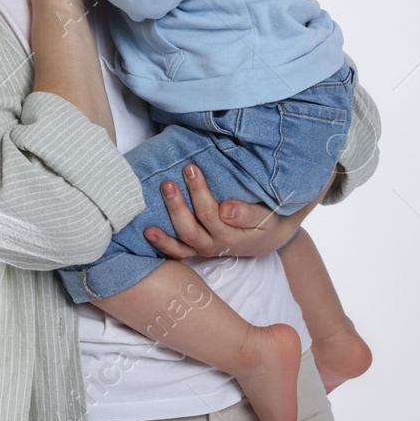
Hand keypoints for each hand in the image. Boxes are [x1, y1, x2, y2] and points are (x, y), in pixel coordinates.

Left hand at [143, 163, 333, 259]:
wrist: (271, 234)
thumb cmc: (269, 220)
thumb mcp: (267, 216)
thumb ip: (247, 214)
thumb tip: (226, 209)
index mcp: (232, 237)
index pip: (211, 215)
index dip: (198, 193)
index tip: (192, 169)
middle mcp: (215, 246)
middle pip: (191, 227)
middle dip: (178, 204)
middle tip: (170, 180)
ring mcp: (204, 248)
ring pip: (181, 239)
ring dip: (168, 217)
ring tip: (161, 193)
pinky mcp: (196, 248)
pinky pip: (177, 250)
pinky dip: (163, 243)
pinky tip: (148, 230)